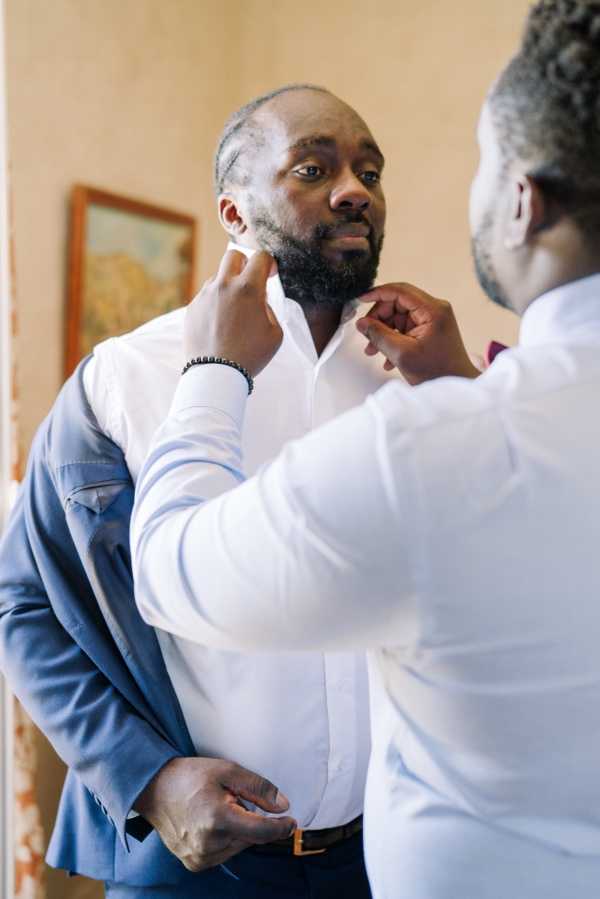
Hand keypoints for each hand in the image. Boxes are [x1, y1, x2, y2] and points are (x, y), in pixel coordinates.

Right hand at [134, 757, 295, 871]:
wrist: (153, 789)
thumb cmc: (188, 777)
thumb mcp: (227, 770)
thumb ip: (258, 788)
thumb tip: (282, 805)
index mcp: (218, 819)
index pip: (262, 831)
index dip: (280, 827)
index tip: (291, 822)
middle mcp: (209, 844)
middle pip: (250, 838)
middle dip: (251, 820)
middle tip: (234, 798)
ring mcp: (200, 857)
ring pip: (238, 846)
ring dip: (239, 830)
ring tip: (218, 808)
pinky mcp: (195, 863)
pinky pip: (224, 853)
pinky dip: (226, 838)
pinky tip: (212, 822)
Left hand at [184, 249, 282, 377]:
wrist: (216, 374)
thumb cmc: (250, 356)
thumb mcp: (275, 334)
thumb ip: (269, 309)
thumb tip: (260, 301)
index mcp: (248, 289)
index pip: (260, 257)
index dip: (268, 263)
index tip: (269, 274)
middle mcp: (224, 286)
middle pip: (233, 256)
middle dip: (244, 264)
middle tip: (249, 282)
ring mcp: (205, 296)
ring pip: (217, 278)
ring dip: (228, 288)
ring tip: (234, 314)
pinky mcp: (192, 308)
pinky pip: (206, 297)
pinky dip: (215, 304)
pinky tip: (220, 325)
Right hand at [356, 282, 479, 384]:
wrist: (455, 389)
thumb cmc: (437, 373)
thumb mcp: (401, 353)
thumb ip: (379, 335)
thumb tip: (362, 323)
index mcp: (432, 310)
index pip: (400, 291)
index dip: (377, 293)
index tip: (360, 299)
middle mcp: (434, 310)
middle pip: (397, 304)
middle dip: (379, 320)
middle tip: (367, 336)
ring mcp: (432, 320)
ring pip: (399, 318)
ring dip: (384, 333)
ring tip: (373, 351)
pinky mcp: (430, 331)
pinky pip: (405, 328)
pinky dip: (394, 340)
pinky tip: (387, 358)